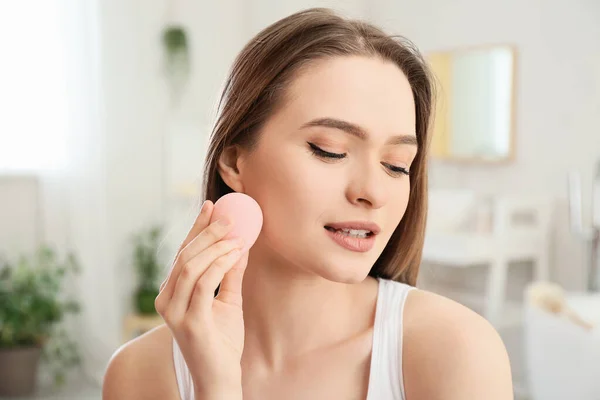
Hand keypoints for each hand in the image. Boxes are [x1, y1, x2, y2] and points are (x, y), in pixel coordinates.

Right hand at [155, 200, 247, 396]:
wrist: (221, 377)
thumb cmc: (222, 341)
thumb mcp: (228, 300)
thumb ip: (231, 274)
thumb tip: (241, 244)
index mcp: (172, 293)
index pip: (182, 253)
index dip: (196, 227)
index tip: (211, 206)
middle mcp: (166, 299)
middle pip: (184, 255)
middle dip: (207, 231)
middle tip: (229, 217)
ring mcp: (175, 311)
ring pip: (191, 265)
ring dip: (216, 246)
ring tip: (237, 237)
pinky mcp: (190, 321)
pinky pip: (204, 283)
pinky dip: (220, 263)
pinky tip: (236, 254)